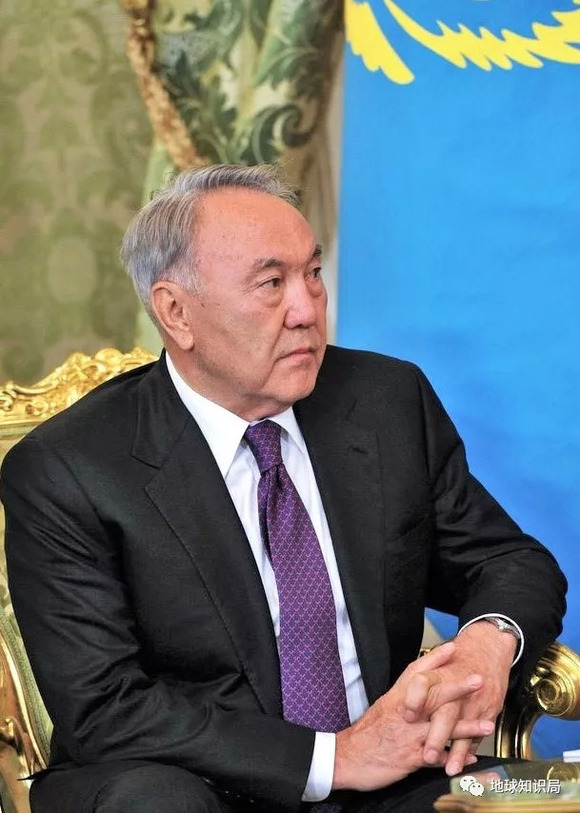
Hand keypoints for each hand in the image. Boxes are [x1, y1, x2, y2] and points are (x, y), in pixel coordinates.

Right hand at [332, 641, 494, 791]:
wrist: (346, 758)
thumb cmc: (366, 734)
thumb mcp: (383, 710)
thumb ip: (404, 702)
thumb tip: (420, 696)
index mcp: (396, 699)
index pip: (416, 673)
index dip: (434, 660)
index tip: (452, 648)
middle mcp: (404, 713)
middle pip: (433, 695)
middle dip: (457, 687)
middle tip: (478, 679)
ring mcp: (409, 735)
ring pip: (441, 727)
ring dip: (466, 726)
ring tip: (487, 724)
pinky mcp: (410, 757)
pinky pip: (438, 757)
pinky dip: (455, 757)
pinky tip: (471, 757)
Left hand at [410, 621, 515, 775]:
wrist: (487, 648)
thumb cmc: (457, 660)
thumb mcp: (435, 663)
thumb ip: (416, 682)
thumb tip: (399, 703)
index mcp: (439, 674)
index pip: (423, 683)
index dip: (415, 698)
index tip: (407, 715)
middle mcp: (457, 689)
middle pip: (446, 713)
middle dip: (438, 736)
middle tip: (427, 755)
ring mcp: (474, 702)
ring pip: (465, 729)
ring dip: (457, 750)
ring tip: (450, 768)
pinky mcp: (488, 711)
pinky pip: (479, 734)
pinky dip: (471, 750)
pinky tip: (464, 763)